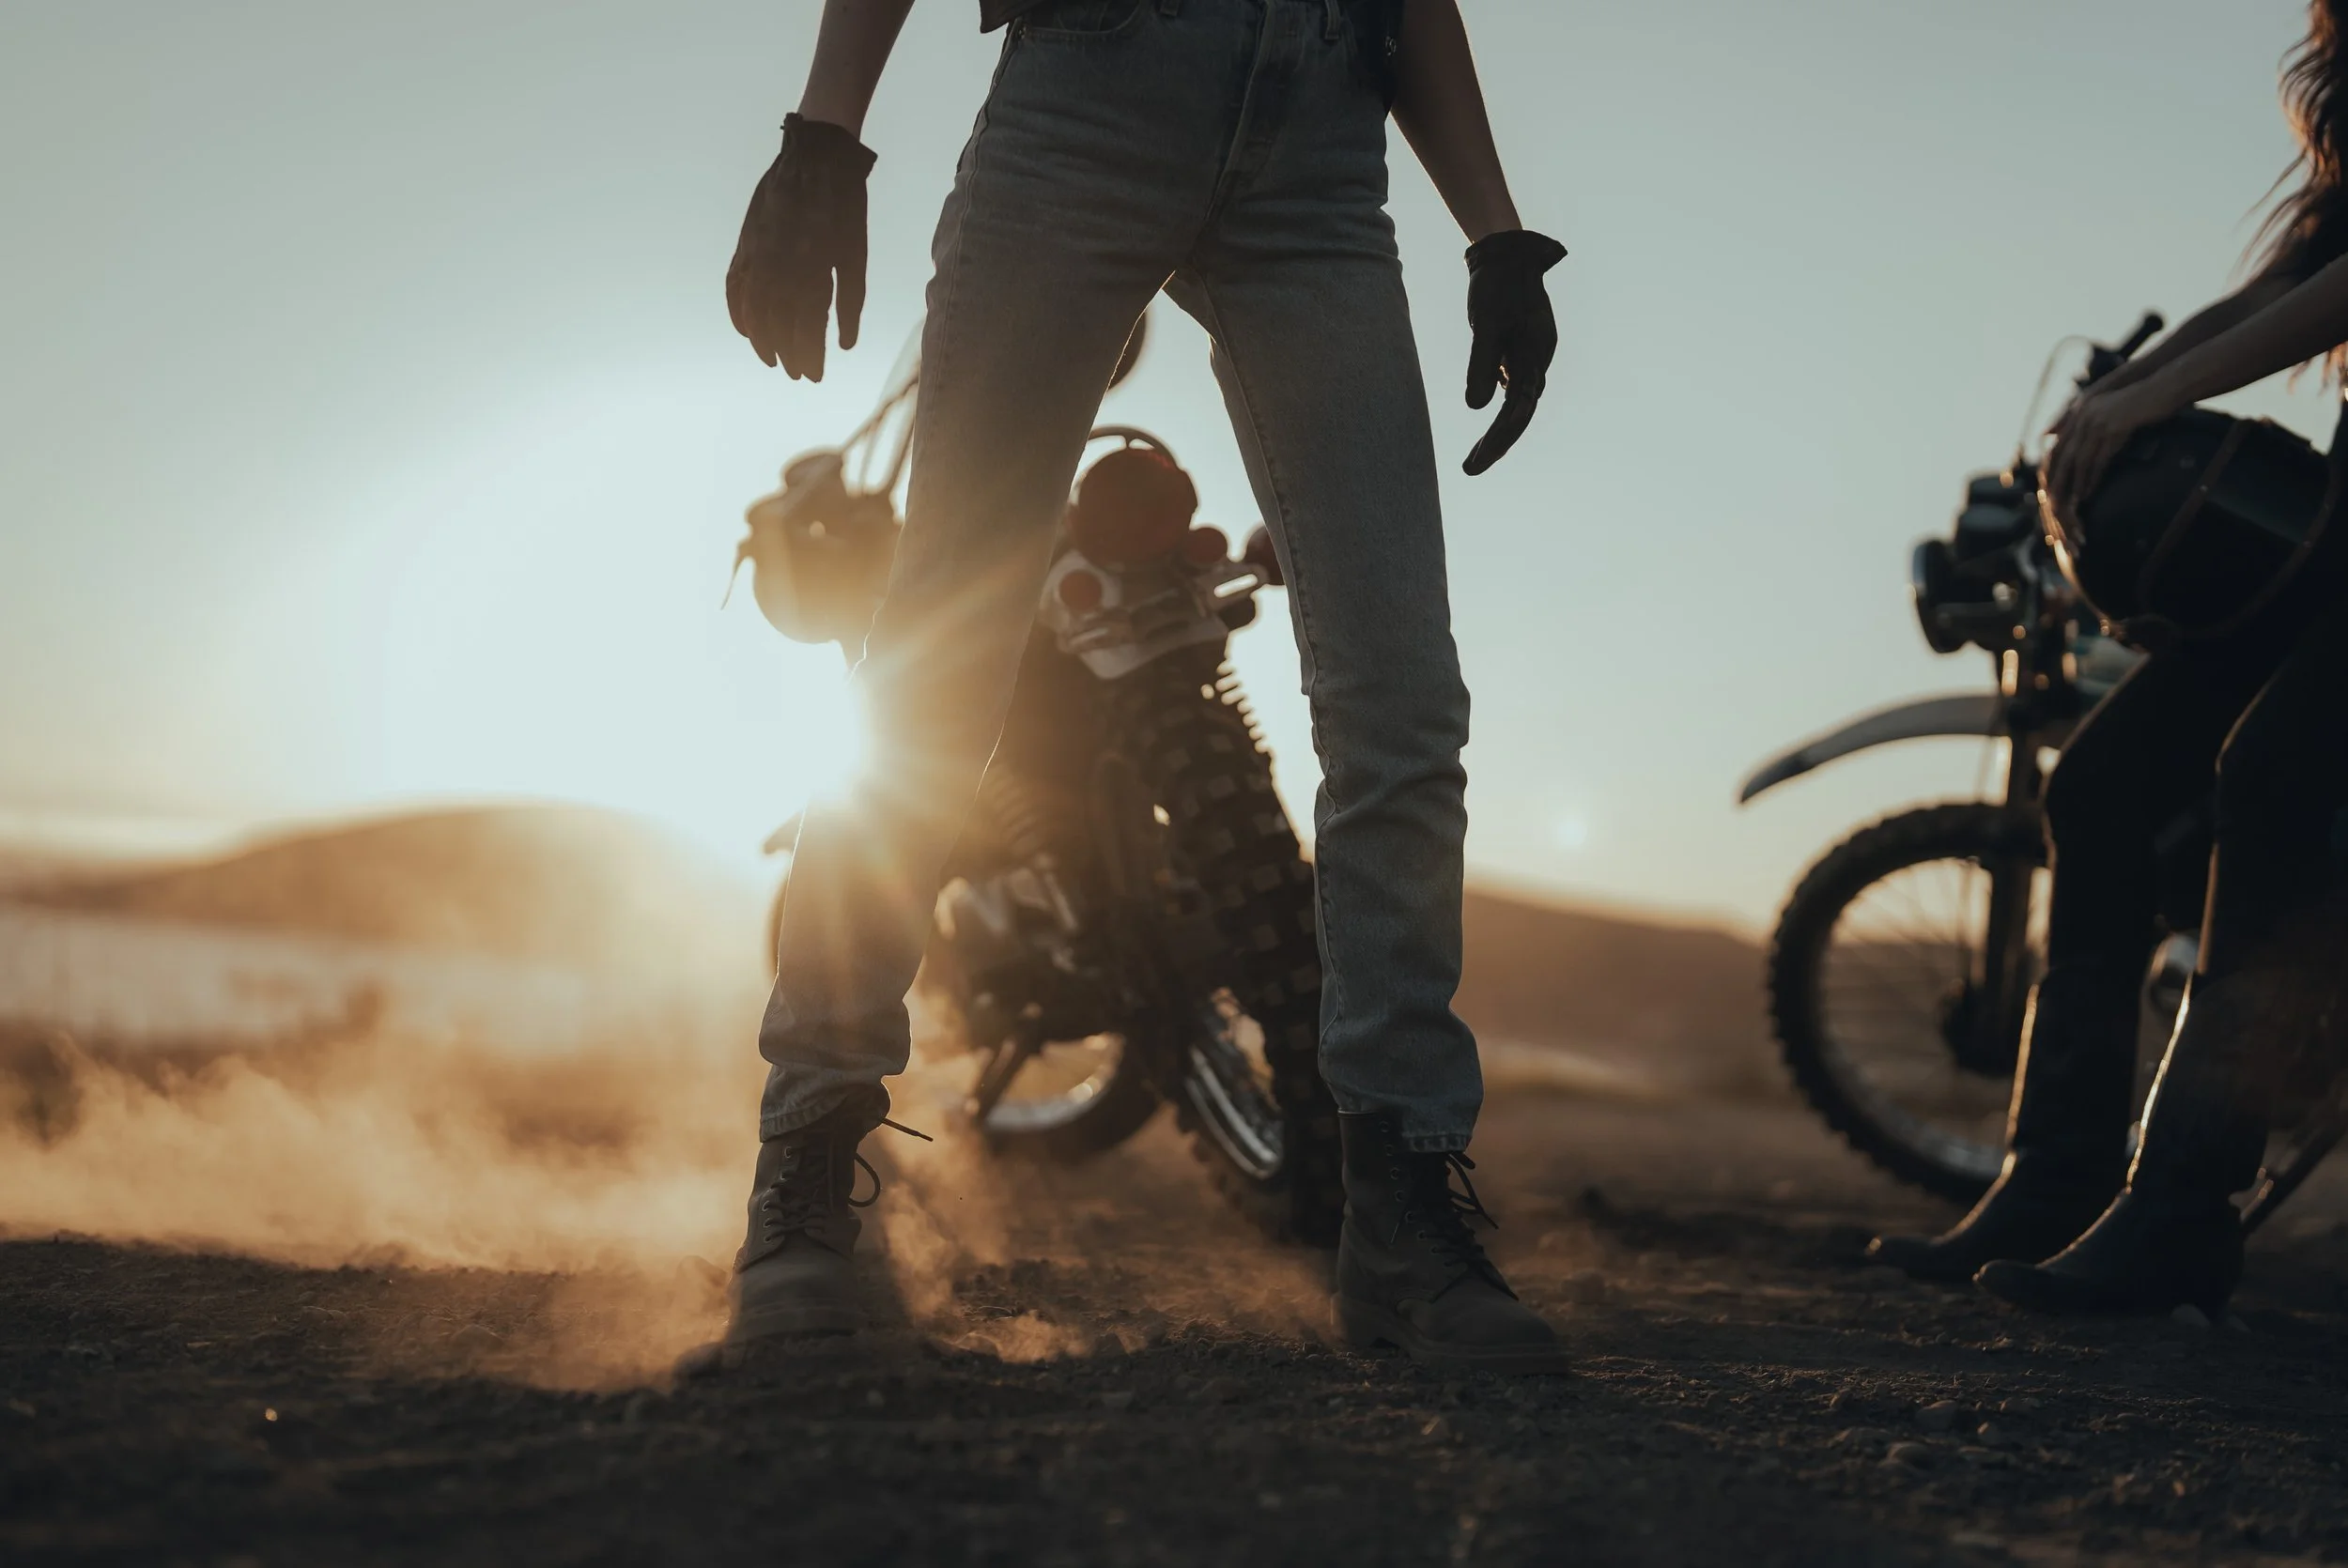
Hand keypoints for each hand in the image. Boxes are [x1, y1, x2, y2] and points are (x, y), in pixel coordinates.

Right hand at [727, 114, 877, 379]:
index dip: (809, 355)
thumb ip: (850, 301)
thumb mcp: (855, 254)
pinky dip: (738, 310)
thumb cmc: (844, 206)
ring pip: (753, 308)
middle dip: (787, 353)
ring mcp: (757, 253)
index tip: (816, 376)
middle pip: (777, 323)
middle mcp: (778, 264)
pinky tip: (746, 331)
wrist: (816, 155)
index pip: (805, 326)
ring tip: (772, 361)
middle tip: (798, 375)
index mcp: (810, 268)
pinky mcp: (746, 241)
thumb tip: (845, 345)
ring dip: (761, 340)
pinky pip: (734, 284)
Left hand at [1461, 229, 1567, 474]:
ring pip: (1519, 405)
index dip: (1496, 441)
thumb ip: (1482, 365)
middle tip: (1470, 470)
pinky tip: (1487, 424)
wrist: (1509, 254)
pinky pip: (1514, 390)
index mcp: (1535, 357)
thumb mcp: (1486, 325)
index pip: (1516, 412)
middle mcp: (1539, 361)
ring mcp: (1533, 357)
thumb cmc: (1497, 286)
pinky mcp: (1522, 352)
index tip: (1474, 465)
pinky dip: (1501, 411)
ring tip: (1476, 457)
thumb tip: (1475, 408)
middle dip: (1497, 444)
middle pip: (1521, 414)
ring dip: (1500, 432)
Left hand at [2044, 373, 2188, 520]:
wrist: (2161, 388)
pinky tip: (2089, 492)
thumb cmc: (2135, 401)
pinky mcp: (2114, 428)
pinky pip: (2099, 459)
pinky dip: (2093, 478)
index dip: (2050, 470)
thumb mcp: (2104, 408)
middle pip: (2063, 456)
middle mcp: (2084, 416)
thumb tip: (2048, 433)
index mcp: (2079, 412)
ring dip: (2074, 484)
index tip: (2046, 490)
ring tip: (2070, 504)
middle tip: (2052, 502)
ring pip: (2080, 460)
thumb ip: (2079, 420)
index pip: (2056, 447)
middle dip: (2057, 481)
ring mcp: (2098, 421)